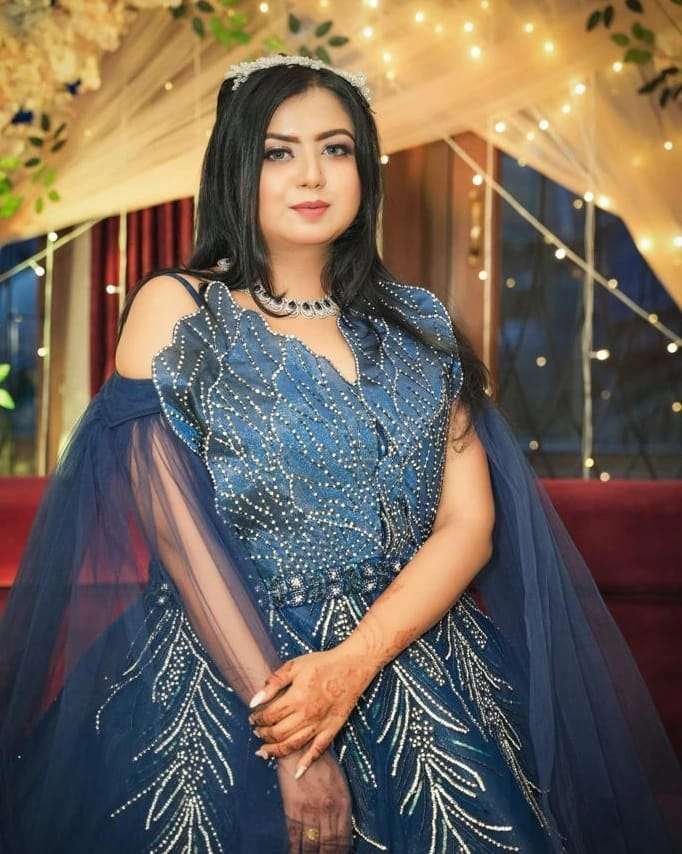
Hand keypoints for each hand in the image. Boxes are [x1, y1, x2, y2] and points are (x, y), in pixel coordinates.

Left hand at [248, 645, 378, 776]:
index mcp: (295, 698)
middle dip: (263, 735)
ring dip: (276, 751)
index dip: (257, 719)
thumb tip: (254, 701)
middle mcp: (306, 715)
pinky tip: (297, 773)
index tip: (252, 718)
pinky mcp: (332, 729)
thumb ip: (273, 683)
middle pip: (278, 733)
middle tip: (257, 732)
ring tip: (264, 751)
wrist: (352, 666)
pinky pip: (318, 750)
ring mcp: (320, 725)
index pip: (269, 716)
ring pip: (293, 745)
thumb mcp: (295, 666)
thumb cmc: (322, 664)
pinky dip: (307, 763)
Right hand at [276, 746, 351, 852]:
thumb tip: (342, 830)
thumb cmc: (321, 762)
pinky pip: (295, 837)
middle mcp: (328, 810)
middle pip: (329, 846)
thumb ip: (341, 806)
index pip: (343, 838)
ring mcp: (310, 811)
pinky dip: (296, 850)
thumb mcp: (340, 782)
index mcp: (343, 803)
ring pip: (312, 845)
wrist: (301, 745)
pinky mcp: (293, 809)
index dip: (341, 852)